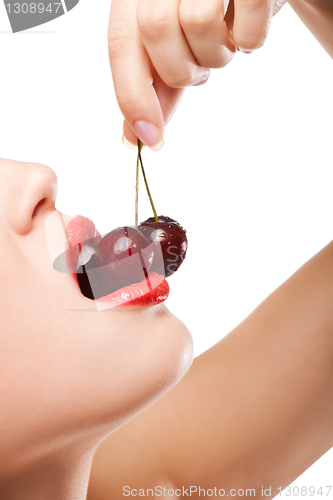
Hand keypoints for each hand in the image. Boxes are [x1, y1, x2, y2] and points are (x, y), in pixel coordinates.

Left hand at [108, 0, 285, 150]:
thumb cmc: (213, 13)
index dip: (133, 95)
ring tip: (225, 42)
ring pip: (198, 21)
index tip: (151, 138)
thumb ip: (154, 83)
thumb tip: (135, 134)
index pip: (120, 40)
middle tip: (199, 67)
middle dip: (181, 69)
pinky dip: (251, 41)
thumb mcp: (176, 43)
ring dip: (216, 55)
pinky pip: (247, 26)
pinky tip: (247, 34)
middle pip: (155, 29)